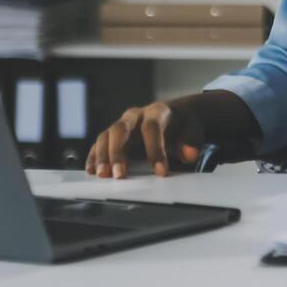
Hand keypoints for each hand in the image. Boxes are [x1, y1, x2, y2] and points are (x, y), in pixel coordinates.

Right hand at [85, 99, 204, 178]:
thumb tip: (189, 154)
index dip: (155, 150)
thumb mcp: (194, 130)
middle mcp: (136, 116)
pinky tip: (92, 170)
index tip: (160, 172)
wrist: (176, 117)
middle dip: (118, 152)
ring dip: (102, 155)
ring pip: (106, 135)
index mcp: (158, 112)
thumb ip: (192, 142)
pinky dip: (94, 156)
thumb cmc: (184, 126)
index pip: (152, 128)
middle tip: (119, 175)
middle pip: (121, 129)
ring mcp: (122, 125)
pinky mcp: (113, 136)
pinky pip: (98, 144)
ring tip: (103, 175)